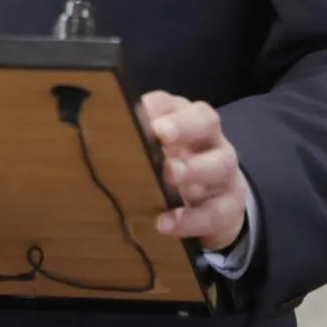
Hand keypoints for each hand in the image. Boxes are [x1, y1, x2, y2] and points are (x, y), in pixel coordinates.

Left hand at [139, 91, 250, 251]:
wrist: (213, 206)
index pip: (171, 103)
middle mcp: (209, 138)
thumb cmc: (171, 169)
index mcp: (184, 118)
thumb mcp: (153, 155)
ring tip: (169, 176)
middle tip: (161, 134)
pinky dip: (191, 219)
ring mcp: (225, 171)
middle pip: (205, 120)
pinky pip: (216, 211)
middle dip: (183, 126)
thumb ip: (133, 146)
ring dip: (194, 169)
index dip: (155, 107)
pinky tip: (167, 223)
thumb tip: (96, 141)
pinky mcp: (230, 205)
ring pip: (220, 163)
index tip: (135, 113)